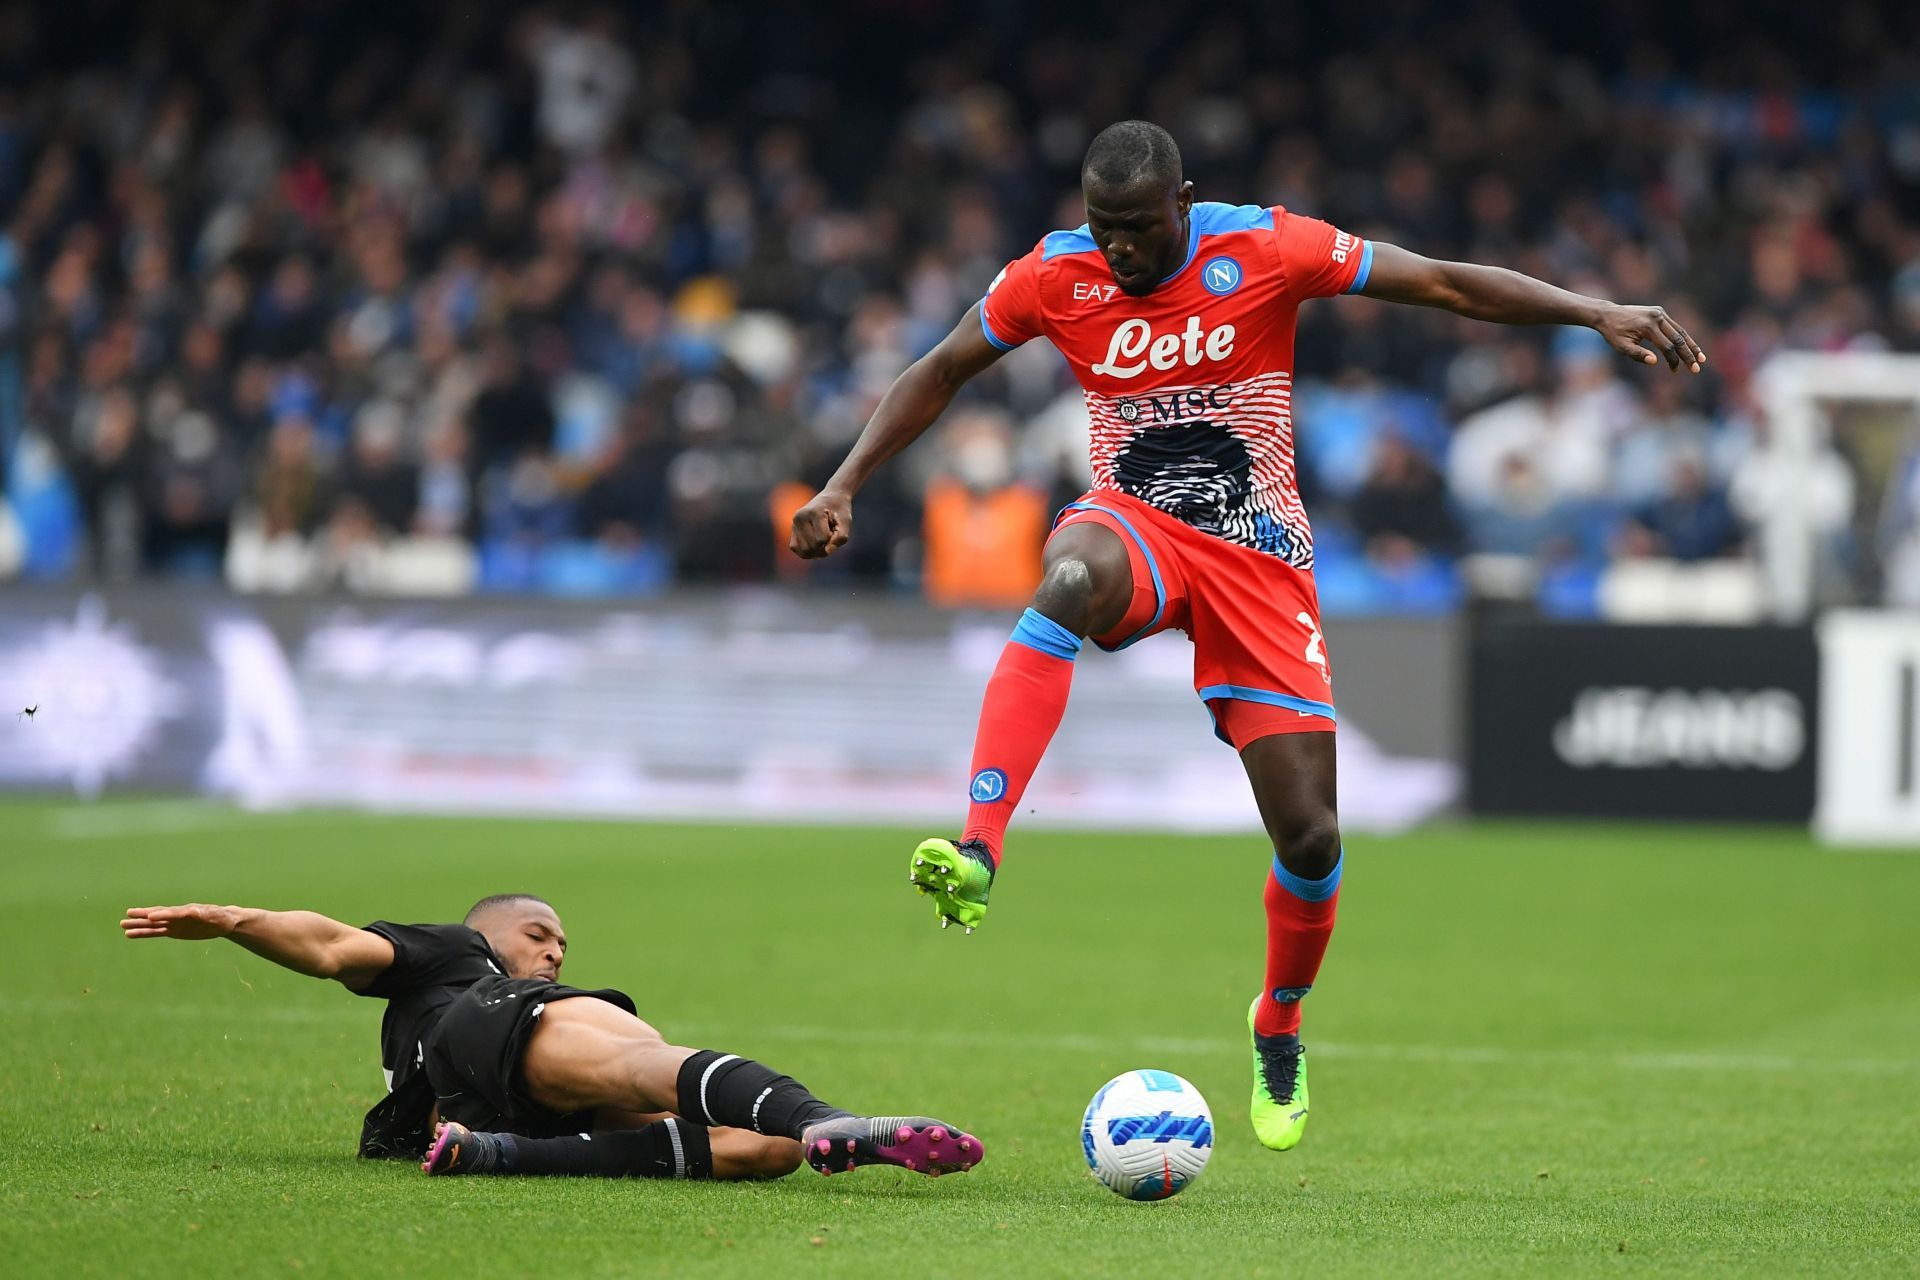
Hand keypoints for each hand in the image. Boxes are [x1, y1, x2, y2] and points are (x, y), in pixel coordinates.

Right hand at [120, 904, 237, 940]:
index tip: (150, 916)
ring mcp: (173, 923)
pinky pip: (155, 932)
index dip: (163, 915)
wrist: (221, 922)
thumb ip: (204, 915)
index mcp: (188, 911)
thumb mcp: (214, 916)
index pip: (174, 913)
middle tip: (128, 915)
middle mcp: (177, 916)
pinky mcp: (172, 931)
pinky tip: (131, 934)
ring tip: (123, 925)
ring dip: (139, 925)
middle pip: (158, 915)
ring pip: (153, 924)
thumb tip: (195, 912)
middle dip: (144, 916)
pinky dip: (144, 933)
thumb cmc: (219, 917)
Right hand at [789, 489, 852, 558]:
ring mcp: (794, 523)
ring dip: (817, 550)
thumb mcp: (846, 522)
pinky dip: (807, 551)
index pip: (823, 539)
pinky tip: (816, 545)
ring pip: (804, 551)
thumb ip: (840, 538)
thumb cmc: (840, 511)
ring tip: (823, 538)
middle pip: (813, 546)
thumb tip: (827, 552)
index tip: (836, 527)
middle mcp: (800, 517)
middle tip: (830, 533)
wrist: (832, 498)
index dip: (833, 538)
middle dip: (825, 545)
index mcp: (813, 512)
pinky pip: (795, 548)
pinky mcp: (793, 529)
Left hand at [1593, 303, 1705, 372]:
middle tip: (1697, 368)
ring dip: (1691, 346)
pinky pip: (1674, 327)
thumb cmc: (1613, 333)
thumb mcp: (1621, 346)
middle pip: (1678, 338)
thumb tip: (1655, 361)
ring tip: (1702, 359)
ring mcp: (1660, 313)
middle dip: (1688, 355)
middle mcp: (1657, 317)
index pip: (1666, 346)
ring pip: (1680, 331)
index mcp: (1648, 326)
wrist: (1608, 314)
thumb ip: (1637, 354)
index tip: (1675, 371)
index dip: (1673, 360)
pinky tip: (1691, 348)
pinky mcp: (1660, 312)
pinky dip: (1683, 337)